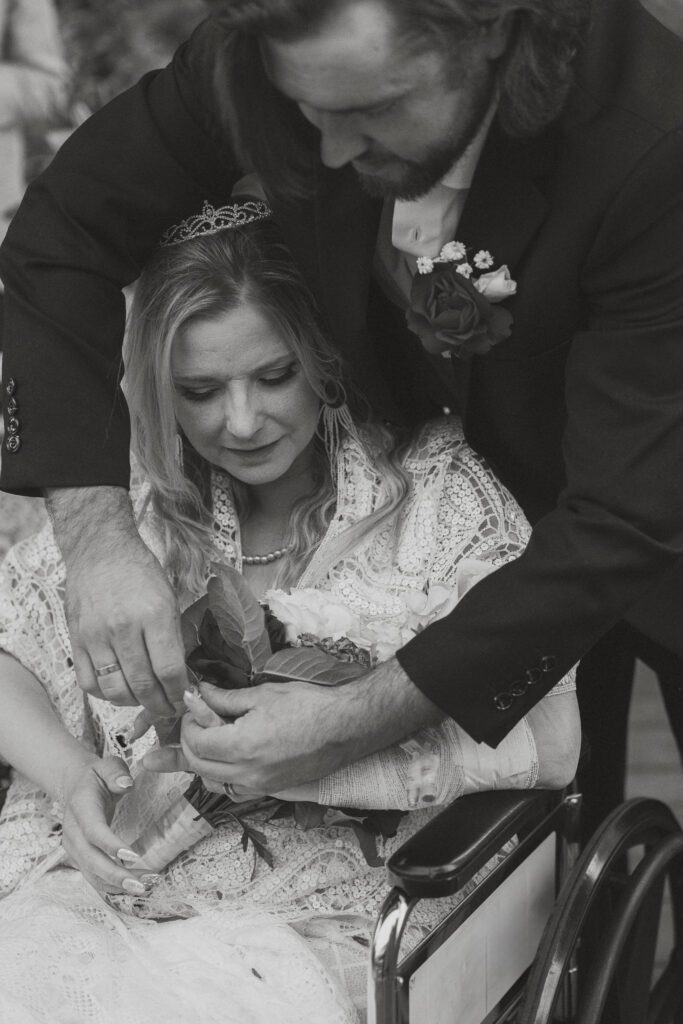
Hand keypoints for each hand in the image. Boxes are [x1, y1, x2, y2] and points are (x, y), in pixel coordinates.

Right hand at [48, 487, 187, 716]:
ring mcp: (96, 636)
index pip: (169, 670)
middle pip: (142, 685)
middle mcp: (123, 628)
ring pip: (114, 690)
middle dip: (160, 706)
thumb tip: (179, 678)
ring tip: (144, 701)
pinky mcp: (76, 640)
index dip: (178, 693)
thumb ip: (173, 639)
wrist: (100, 551)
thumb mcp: (169, 599)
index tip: (184, 701)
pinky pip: (89, 682)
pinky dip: (104, 694)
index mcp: (153, 615)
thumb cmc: (140, 573)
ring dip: (133, 703)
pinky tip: (118, 689)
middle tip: (168, 711)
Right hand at [60, 756, 154, 895]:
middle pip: (91, 860)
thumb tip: (127, 784)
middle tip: (143, 884)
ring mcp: (74, 848)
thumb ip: (116, 773)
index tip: (134, 857)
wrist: (76, 786)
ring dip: (117, 884)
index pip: (94, 831)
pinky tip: (135, 887)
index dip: (111, 845)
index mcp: (81, 807)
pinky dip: (112, 885)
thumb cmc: (97, 776)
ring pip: (92, 873)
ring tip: (145, 887)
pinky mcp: (80, 858)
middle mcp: (73, 832)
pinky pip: (94, 877)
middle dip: (116, 875)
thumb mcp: (107, 765)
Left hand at [142, 688, 319, 802]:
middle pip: (198, 765)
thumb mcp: (262, 694)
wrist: (344, 727)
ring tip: (207, 740)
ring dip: (202, 762)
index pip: (196, 742)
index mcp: (242, 746)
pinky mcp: (271, 789)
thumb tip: (200, 693)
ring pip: (212, 782)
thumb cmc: (308, 706)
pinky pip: (234, 790)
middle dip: (189, 742)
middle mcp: (247, 773)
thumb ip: (224, 698)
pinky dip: (222, 776)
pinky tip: (226, 758)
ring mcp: (260, 785)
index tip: (192, 708)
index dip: (188, 724)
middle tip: (194, 721)